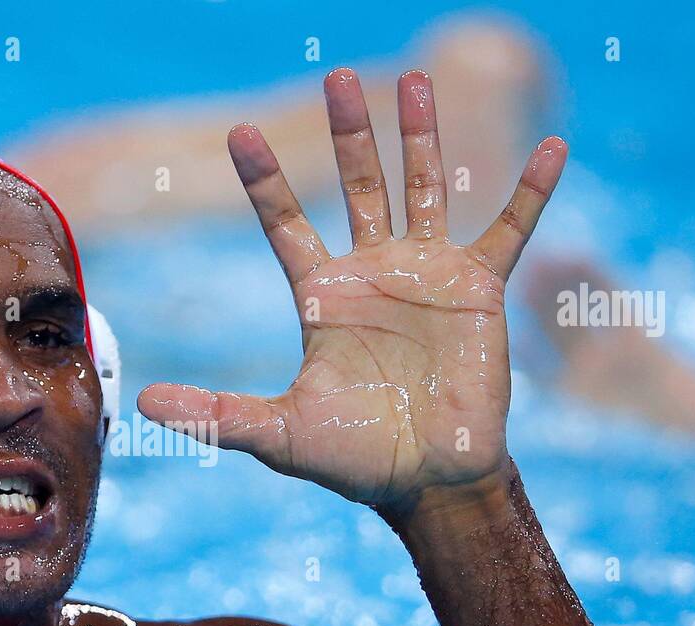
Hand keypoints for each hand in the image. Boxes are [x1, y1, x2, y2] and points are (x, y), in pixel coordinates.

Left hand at [138, 68, 566, 511]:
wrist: (426, 479)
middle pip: (357, 186)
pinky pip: (509, 229)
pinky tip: (553, 147)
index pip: (285, 224)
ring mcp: (427, 274)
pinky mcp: (479, 290)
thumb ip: (216, 414)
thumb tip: (141, 406)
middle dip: (349, 134)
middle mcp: (372, 273)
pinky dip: (530, 191)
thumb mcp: (277, 435)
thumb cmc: (353, 458)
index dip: (264, 180)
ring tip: (417, 81)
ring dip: (422, 137)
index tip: (235, 132)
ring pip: (425, 189)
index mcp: (323, 296)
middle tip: (338, 76)